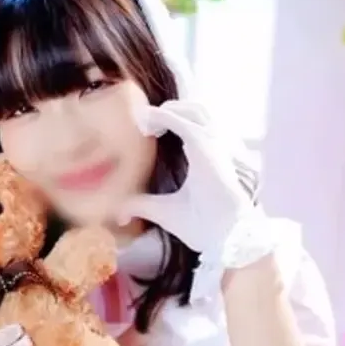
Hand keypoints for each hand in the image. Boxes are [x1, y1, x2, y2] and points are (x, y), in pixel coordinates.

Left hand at [119, 100, 256, 252]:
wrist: (223, 236)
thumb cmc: (203, 225)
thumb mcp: (164, 211)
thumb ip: (143, 206)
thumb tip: (120, 214)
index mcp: (207, 157)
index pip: (194, 125)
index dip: (170, 120)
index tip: (146, 129)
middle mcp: (214, 145)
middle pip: (195, 110)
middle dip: (170, 110)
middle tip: (144, 124)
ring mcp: (212, 143)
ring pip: (191, 109)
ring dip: (166, 111)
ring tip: (145, 123)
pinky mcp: (204, 145)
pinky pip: (181, 121)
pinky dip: (163, 117)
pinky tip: (147, 123)